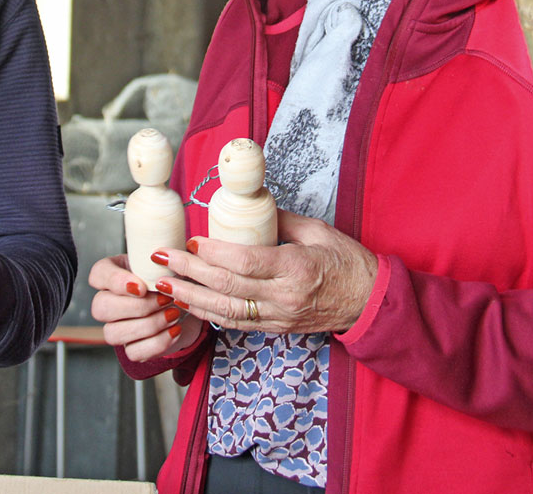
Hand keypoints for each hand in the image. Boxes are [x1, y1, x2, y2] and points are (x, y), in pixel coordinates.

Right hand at [88, 254, 201, 361]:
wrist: (187, 303)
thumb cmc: (172, 276)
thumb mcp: (166, 261)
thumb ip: (161, 259)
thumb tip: (163, 258)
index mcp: (112, 273)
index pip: (98, 274)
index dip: (115, 282)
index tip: (141, 286)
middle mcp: (107, 301)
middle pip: (100, 307)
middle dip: (135, 307)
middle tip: (164, 300)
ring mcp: (116, 327)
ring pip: (113, 333)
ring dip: (147, 325)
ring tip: (173, 314)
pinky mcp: (130, 348)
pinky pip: (134, 352)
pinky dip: (157, 342)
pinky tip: (175, 330)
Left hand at [151, 209, 378, 333]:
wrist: (369, 301)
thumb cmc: (346, 261)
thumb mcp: (318, 231)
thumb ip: (281, 219)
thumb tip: (247, 205)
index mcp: (297, 268)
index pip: (247, 263)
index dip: (214, 254)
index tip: (191, 242)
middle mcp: (284, 297)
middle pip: (229, 287)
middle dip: (191, 273)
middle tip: (163, 258)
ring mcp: (279, 317)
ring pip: (226, 311)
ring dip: (191, 298)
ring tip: (164, 285)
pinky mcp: (275, 328)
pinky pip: (235, 323)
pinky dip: (208, 314)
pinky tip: (187, 303)